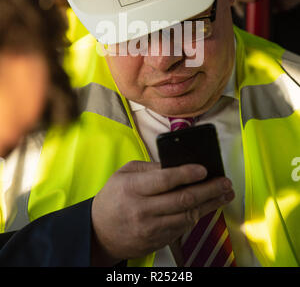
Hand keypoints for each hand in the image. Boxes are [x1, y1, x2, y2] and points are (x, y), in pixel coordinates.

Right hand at [91, 160, 233, 264]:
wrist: (99, 231)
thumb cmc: (113, 197)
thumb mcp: (124, 174)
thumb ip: (150, 168)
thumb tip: (177, 164)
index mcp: (133, 188)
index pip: (165, 180)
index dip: (187, 173)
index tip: (204, 169)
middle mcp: (142, 210)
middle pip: (182, 200)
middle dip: (208, 190)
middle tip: (225, 182)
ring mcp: (150, 229)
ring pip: (187, 217)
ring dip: (209, 205)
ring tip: (224, 194)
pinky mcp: (156, 242)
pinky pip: (182, 229)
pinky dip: (196, 216)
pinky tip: (206, 207)